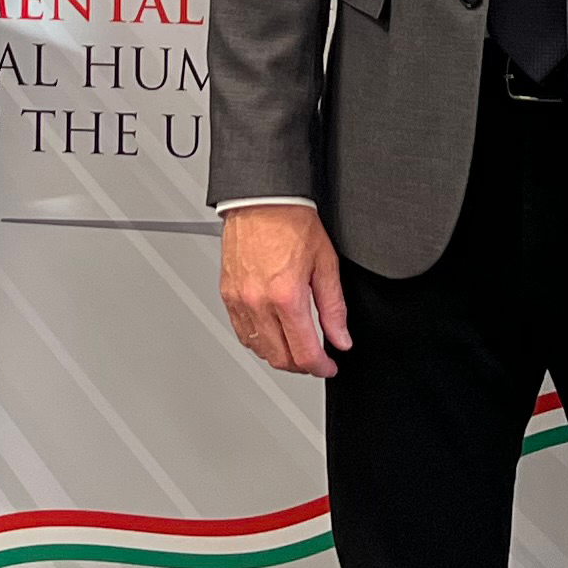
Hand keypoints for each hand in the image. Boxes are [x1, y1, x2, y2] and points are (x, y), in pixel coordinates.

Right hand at [220, 201, 349, 378]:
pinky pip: (241, 332)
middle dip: (301, 366)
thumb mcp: (325, 264)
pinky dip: (258, 341)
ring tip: (295, 347)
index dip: (321, 367)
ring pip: (259, 349)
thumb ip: (334, 308)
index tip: (329, 366)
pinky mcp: (227, 295)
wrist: (262, 200)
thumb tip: (340, 338)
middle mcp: (258, 302)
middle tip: (315, 359)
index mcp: (286, 296)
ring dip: (279, 355)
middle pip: (280, 358)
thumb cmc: (292, 222)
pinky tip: (271, 334)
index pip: (304, 353)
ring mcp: (239, 300)